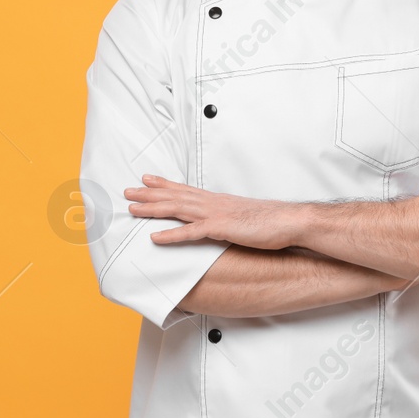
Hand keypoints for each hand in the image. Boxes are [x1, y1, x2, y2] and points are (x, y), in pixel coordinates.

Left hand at [125, 175, 299, 249]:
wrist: (290, 221)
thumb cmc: (271, 221)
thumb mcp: (244, 217)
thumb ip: (229, 218)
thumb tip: (221, 222)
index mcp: (218, 201)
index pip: (186, 189)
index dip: (164, 184)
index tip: (146, 179)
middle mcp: (213, 203)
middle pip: (175, 196)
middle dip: (149, 194)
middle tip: (128, 192)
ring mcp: (216, 214)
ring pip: (177, 209)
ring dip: (153, 209)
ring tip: (133, 209)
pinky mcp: (222, 228)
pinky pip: (191, 232)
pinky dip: (171, 234)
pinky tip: (155, 237)